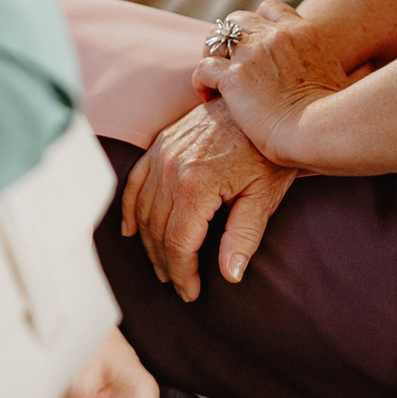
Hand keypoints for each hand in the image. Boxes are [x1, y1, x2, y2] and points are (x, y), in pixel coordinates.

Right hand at [121, 99, 296, 300]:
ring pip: (143, 210)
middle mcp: (171, 168)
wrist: (259, 105)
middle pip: (157, 230)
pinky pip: (135, 181)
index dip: (182, 273)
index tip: (190, 293)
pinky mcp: (160, 144)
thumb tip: (230, 275)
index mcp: (196, 184)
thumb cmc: (267, 152)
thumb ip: (244, 236)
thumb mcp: (265, 195)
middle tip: (179, 284)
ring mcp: (161, 154)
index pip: (178, 243)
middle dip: (166, 263)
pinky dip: (129, 207)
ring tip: (163, 265)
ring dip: (149, 242)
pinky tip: (131, 230)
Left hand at [192, 2, 352, 170]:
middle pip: (238, 20)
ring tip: (214, 81)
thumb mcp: (344, 80)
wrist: (321, 133)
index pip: (269, 9)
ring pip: (215, 38)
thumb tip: (367, 70)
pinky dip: (202, 82)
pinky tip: (208, 98)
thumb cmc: (337, 117)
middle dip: (230, 40)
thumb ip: (340, 69)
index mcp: (302, 33)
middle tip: (230, 65)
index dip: (257, 25)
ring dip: (212, 56)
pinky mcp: (233, 77)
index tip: (256, 48)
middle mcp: (275, 36)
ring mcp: (252, 54)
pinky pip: (203, 68)